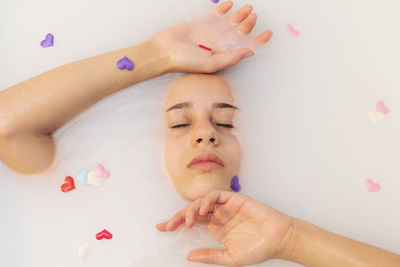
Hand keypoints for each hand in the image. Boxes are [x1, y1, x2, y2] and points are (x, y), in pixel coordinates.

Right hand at [149, 1, 272, 72]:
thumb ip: (231, 57)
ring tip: (248, 9)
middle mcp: (219, 44)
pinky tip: (230, 4)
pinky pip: (216, 14)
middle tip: (253, 17)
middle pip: (239, 33)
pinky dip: (224, 9)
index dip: (258, 41)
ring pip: (230, 22)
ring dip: (240, 16)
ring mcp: (211, 33)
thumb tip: (249, 52)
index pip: (245, 47)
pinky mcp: (202, 23)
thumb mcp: (212, 63)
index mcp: (223, 55)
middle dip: (249, 25)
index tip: (268, 33)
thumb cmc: (185, 61)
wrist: (165, 51)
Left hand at [156, 190, 293, 266]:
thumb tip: (189, 256)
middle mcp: (218, 216)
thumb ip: (209, 255)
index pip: (192, 222)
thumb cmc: (258, 249)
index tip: (161, 228)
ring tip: (188, 222)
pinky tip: (203, 210)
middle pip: (192, 211)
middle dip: (178, 217)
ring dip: (191, 210)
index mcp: (216, 228)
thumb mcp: (229, 258)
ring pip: (202, 202)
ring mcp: (226, 207)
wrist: (279, 239)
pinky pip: (216, 196)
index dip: (177, 223)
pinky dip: (207, 200)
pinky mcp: (235, 199)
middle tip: (168, 226)